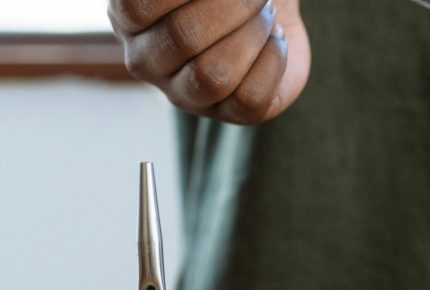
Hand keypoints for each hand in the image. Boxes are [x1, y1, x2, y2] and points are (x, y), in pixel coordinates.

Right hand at [109, 0, 310, 123]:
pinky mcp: (228, 113)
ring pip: (213, 76)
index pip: (138, 7)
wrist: (268, 7)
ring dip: (251, 34)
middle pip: (182, 37)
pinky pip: (249, 98)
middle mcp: (147, 61)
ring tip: (267, 15)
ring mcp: (184, 93)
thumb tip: (214, 1)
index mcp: (127, 18)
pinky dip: (272, 60)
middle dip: (232, 6)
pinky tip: (276, 39)